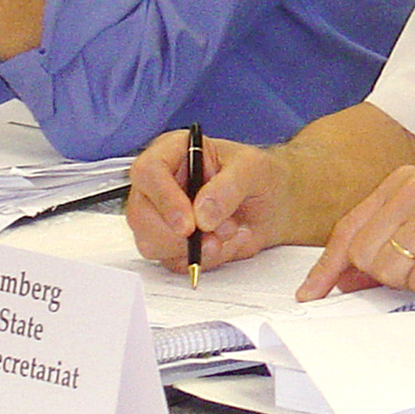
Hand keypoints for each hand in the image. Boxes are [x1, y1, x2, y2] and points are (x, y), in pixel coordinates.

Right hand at [125, 130, 292, 271]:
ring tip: (227, 234)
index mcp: (173, 152)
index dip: (164, 200)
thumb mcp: (253, 170)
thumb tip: (201, 215)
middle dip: (179, 234)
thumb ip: (229, 187)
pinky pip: (172, 262)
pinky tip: (224, 244)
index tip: (188, 224)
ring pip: (151, 243)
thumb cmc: (261, 177)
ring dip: (193, 249)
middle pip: (140, 214)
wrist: (274, 205)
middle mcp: (160, 183)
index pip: (148, 171)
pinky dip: (202, 259)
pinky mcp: (170, 243)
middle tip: (217, 235)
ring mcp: (161, 215)